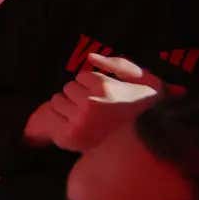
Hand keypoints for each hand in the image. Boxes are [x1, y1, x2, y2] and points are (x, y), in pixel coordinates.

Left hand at [23, 53, 172, 151]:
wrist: (146, 143)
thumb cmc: (143, 107)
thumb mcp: (141, 79)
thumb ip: (117, 64)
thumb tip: (90, 57)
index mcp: (104, 87)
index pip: (82, 76)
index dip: (93, 85)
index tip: (107, 96)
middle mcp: (90, 104)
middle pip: (68, 88)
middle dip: (79, 94)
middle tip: (96, 107)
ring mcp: (78, 122)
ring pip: (57, 101)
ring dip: (68, 106)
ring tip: (87, 117)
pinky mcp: (69, 137)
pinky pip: (52, 119)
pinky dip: (60, 120)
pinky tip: (77, 126)